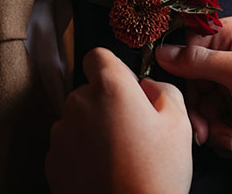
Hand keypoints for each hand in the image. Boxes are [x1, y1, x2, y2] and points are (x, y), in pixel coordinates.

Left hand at [46, 47, 191, 193]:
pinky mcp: (52, 160)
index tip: (127, 87)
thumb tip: (147, 86)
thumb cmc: (157, 174)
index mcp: (111, 87)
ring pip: (77, 117)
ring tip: (118, 154)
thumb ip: (163, 89)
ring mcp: (62, 133)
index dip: (114, 69)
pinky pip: (68, 144)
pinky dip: (81, 151)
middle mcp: (79, 104)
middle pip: (89, 89)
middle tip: (131, 128)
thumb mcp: (179, 122)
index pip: (98, 55)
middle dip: (106, 102)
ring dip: (92, 127)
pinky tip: (104, 168)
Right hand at [155, 16, 231, 193]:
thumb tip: (161, 51)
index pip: (184, 46)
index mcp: (230, 35)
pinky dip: (224, 140)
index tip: (180, 95)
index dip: (178, 73)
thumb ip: (197, 61)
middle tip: (208, 131)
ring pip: (202, 110)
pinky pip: (216, 126)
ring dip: (214, 130)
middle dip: (198, 112)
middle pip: (190, 84)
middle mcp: (230, 59)